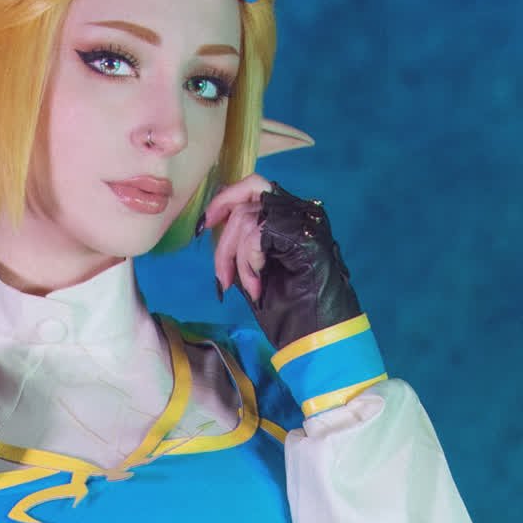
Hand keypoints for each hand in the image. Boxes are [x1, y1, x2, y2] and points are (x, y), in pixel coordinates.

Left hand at [203, 179, 361, 354]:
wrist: (317, 336)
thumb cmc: (291, 309)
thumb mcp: (255, 270)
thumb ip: (241, 244)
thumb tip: (215, 227)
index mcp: (291, 215)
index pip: (254, 186)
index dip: (225, 199)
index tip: (206, 224)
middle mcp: (300, 210)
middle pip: (245, 202)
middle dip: (224, 243)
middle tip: (222, 278)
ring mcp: (303, 219)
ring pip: (247, 219)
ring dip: (238, 260)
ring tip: (251, 287)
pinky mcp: (302, 233)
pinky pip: (257, 235)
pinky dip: (249, 262)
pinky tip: (258, 285)